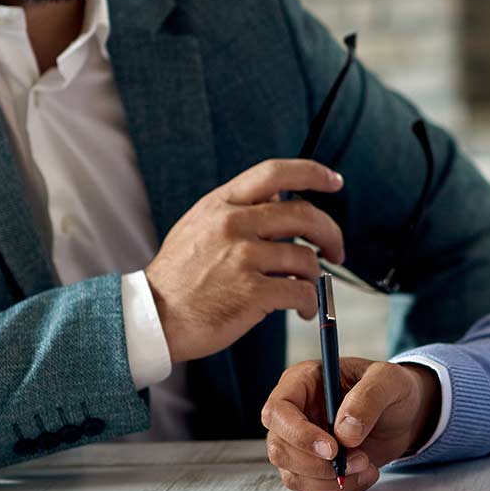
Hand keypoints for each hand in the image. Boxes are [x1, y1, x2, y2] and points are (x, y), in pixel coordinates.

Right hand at [144, 158, 345, 362]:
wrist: (153, 317)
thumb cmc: (179, 277)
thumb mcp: (199, 226)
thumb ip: (237, 210)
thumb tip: (280, 197)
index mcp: (222, 204)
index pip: (275, 173)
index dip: (312, 173)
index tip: (334, 181)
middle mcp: (233, 224)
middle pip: (304, 214)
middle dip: (330, 232)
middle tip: (336, 249)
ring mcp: (242, 257)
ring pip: (305, 257)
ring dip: (315, 276)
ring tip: (306, 291)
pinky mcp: (252, 292)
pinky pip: (301, 291)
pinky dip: (309, 302)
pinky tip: (302, 309)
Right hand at [262, 358, 440, 490]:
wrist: (405, 415)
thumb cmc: (392, 389)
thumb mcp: (388, 380)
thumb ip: (368, 398)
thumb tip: (345, 430)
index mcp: (302, 382)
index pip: (278, 411)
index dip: (299, 434)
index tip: (332, 448)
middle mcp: (295, 414)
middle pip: (280, 449)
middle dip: (318, 465)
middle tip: (359, 460)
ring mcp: (301, 444)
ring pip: (293, 476)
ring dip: (330, 481)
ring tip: (366, 466)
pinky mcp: (313, 468)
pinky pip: (314, 490)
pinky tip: (365, 474)